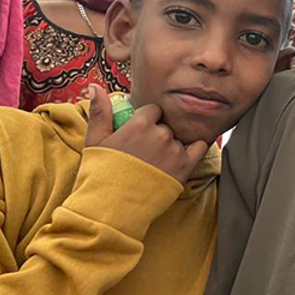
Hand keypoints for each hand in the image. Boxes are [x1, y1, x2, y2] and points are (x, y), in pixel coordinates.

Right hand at [85, 85, 208, 184]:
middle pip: (166, 125)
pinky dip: (194, 149)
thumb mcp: (95, 140)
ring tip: (156, 162)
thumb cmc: (100, 174)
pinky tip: (183, 157)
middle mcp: (161, 134)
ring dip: (172, 145)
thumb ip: (100, 111)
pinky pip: (200, 148)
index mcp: (140, 124)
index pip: (153, 110)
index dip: (147, 121)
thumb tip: (95, 86)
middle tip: (145, 152)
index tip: (140, 133)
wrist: (112, 208)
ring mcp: (175, 150)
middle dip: (158, 134)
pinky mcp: (186, 167)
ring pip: (179, 138)